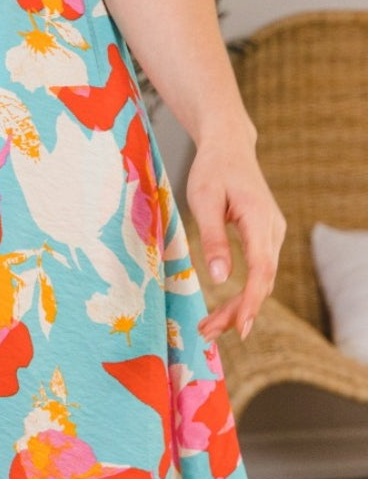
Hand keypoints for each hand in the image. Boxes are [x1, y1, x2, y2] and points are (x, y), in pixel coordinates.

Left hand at [186, 128, 285, 342]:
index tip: (239, 326)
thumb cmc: (213, 169)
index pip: (261, 269)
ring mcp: (272, 234)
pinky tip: (226, 308)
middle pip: (263, 281)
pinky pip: (260, 271)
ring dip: (240, 306)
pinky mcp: (265, 237)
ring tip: (210, 328)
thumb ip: (213, 237)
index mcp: (258, 218)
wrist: (229, 146)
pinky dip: (244, 292)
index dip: (250, 300)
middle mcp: (273, 230)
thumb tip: (218, 278)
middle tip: (207, 333)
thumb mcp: (204, 199)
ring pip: (262, 280)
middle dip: (238, 311)